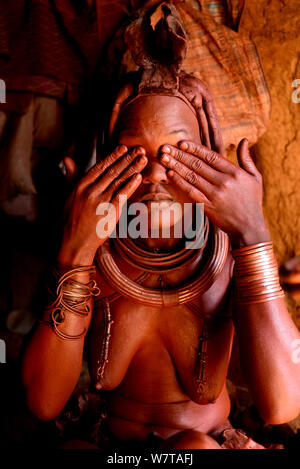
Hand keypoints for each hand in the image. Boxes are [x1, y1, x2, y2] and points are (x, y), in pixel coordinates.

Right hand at [58, 145, 146, 265]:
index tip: (123, 148)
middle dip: (127, 159)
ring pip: (118, 182)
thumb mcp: (67, 196)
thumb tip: (67, 158)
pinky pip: (121, 197)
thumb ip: (71, 176)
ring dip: (132, 169)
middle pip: (112, 172)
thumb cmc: (69, 221)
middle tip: (139, 149)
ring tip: (143, 159)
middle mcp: (89, 192)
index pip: (99, 167)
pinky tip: (138, 177)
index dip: (113, 156)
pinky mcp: (108, 214)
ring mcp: (99, 203)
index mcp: (79, 186)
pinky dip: (130, 186)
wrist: (72, 244)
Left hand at [159, 139, 269, 247]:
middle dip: (179, 154)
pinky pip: (191, 192)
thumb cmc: (253, 201)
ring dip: (176, 166)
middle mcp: (224, 182)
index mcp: (235, 173)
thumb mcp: (255, 178)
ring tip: (163, 157)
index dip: (194, 148)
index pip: (211, 156)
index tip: (181, 142)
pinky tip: (170, 174)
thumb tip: (244, 140)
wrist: (249, 227)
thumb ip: (246, 159)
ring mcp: (215, 195)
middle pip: (198, 164)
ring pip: (192, 176)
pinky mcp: (208, 207)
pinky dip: (180, 182)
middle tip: (165, 147)